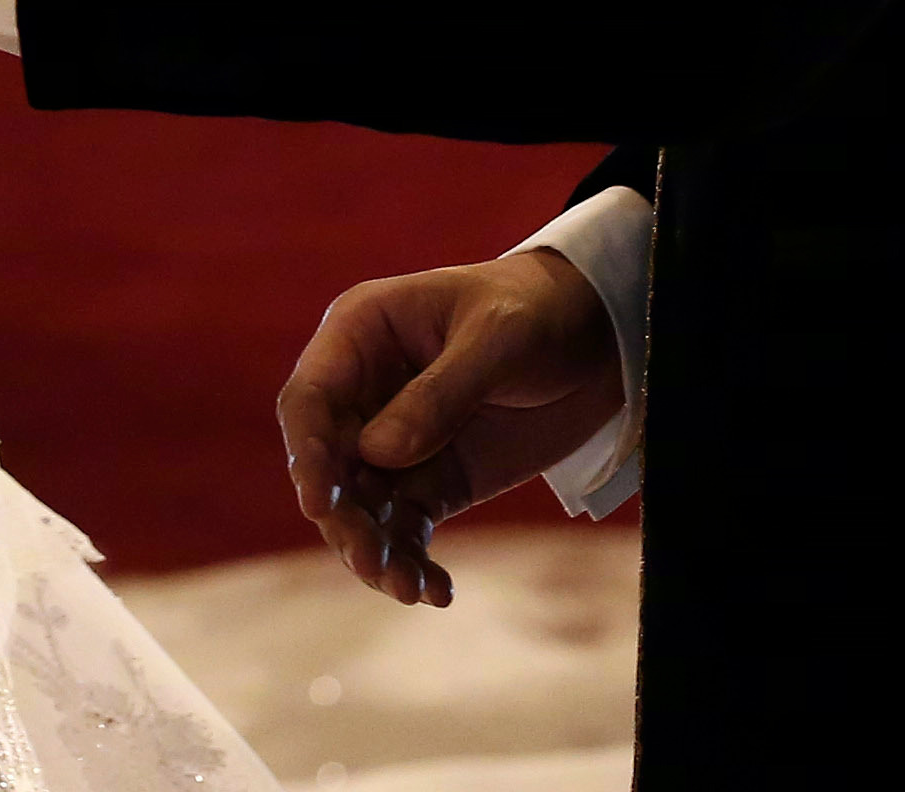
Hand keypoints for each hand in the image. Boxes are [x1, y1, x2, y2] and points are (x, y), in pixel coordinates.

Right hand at [273, 248, 625, 608]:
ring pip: (362, 509)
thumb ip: (438, 394)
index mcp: (361, 335)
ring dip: (376, 552)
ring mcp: (395, 443)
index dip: (308, 453)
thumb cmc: (536, 312)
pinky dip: (415, 564)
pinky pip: (406, 531)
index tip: (320, 503)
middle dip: (344, 519)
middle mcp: (364, 393)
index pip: (310, 399)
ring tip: (409, 588)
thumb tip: (378, 454)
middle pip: (329, 467)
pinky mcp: (431, 482)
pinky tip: (436, 591)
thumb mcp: (497, 339)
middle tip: (372, 563)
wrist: (596, 338)